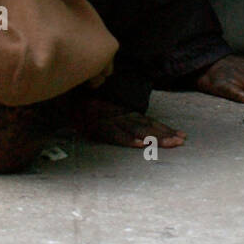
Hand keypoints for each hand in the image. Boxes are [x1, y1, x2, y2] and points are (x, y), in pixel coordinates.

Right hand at [61, 92, 185, 148]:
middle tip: (182, 141)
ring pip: (136, 130)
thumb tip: (134, 124)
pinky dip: (128, 139)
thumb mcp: (102, 107)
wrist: (61, 98)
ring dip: (154, 138)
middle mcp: (119, 115)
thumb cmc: (81, 102)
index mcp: (121, 111)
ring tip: (171, 144)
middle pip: (146, 126)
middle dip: (165, 134)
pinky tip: (140, 144)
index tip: (181, 135)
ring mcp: (109, 120)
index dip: (164, 129)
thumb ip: (116, 112)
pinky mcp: (97, 127)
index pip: (147, 122)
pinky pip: (115, 134)